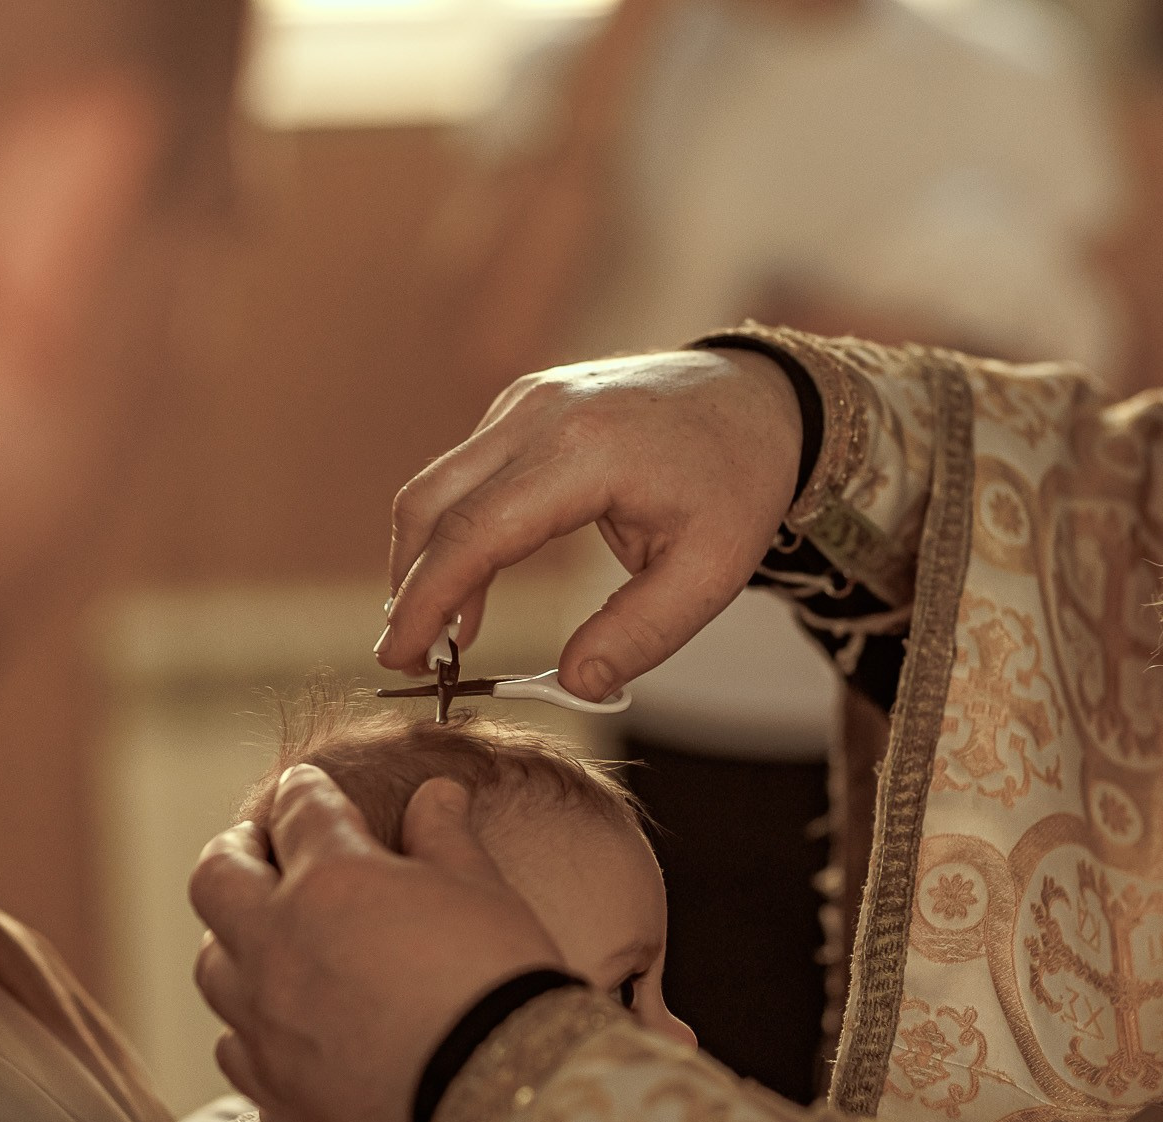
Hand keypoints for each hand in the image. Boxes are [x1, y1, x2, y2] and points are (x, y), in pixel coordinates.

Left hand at [191, 767, 564, 1121]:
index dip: (305, 791)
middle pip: (218, 879)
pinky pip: (236, 1049)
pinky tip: (276, 1025)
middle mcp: (278, 944)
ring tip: (261, 935)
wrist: (502, 1101)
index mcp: (331, 879)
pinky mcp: (277, 1091)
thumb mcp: (483, 890)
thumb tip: (437, 795)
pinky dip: (249, 1028)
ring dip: (232, 940)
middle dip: (235, 852)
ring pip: (212, 967)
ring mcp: (267, 1023)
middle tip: (257, 847)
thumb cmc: (499, 983)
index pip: (299, 811)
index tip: (308, 787)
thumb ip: (446, 837)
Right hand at [379, 348, 802, 699]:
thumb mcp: (713, 571)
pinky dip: (455, 531)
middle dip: (409, 587)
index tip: (403, 660)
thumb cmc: (739, 482)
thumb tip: (577, 684)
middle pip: (432, 503)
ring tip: (443, 638)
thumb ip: (643, 633)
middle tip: (409, 659)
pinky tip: (475, 591)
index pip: (475, 533)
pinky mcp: (524, 405)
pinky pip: (466, 472)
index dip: (427, 603)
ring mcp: (525, 401)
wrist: (759, 396)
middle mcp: (539, 412)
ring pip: (438, 485)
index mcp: (584, 451)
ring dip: (427, 561)